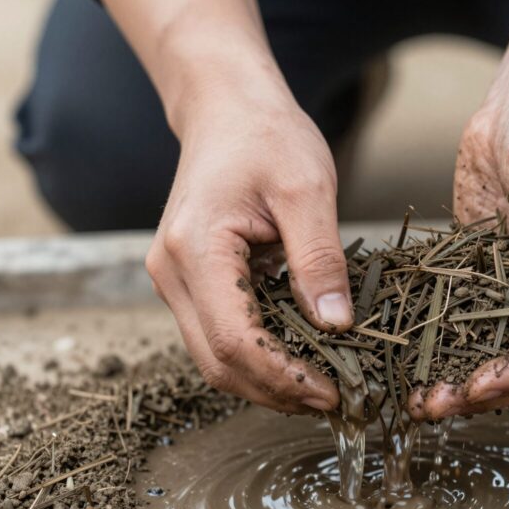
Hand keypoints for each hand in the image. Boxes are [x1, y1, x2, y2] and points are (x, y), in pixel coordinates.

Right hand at [146, 79, 352, 413]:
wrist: (226, 111)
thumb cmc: (266, 137)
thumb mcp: (307, 189)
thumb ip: (319, 259)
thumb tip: (337, 325)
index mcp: (197, 248)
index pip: (235, 339)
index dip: (286, 376)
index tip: (335, 391)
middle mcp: (172, 272)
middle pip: (218, 362)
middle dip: (277, 391)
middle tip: (334, 398)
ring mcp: (175, 280)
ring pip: (215, 357)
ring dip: (266, 381)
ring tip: (321, 384)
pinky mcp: (190, 282)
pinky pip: (218, 335)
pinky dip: (257, 357)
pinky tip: (298, 357)